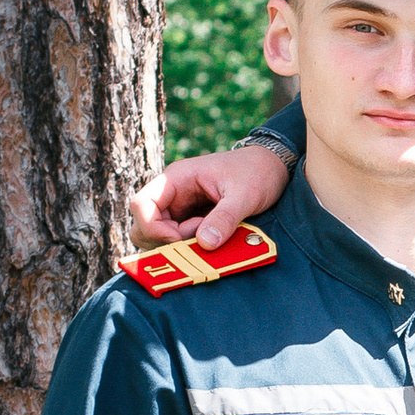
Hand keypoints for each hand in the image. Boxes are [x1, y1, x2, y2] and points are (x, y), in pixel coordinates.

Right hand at [128, 142, 292, 250]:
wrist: (273, 167)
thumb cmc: (258, 172)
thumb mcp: (245, 195)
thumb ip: (225, 217)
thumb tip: (205, 243)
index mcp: (176, 179)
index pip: (141, 205)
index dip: (154, 228)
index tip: (183, 238)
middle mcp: (172, 193)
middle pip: (143, 225)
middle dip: (165, 240)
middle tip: (199, 238)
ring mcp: (180, 208)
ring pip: (158, 235)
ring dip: (179, 245)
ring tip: (210, 235)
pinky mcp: (191, 221)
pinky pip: (178, 239)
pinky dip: (190, 247)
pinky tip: (214, 239)